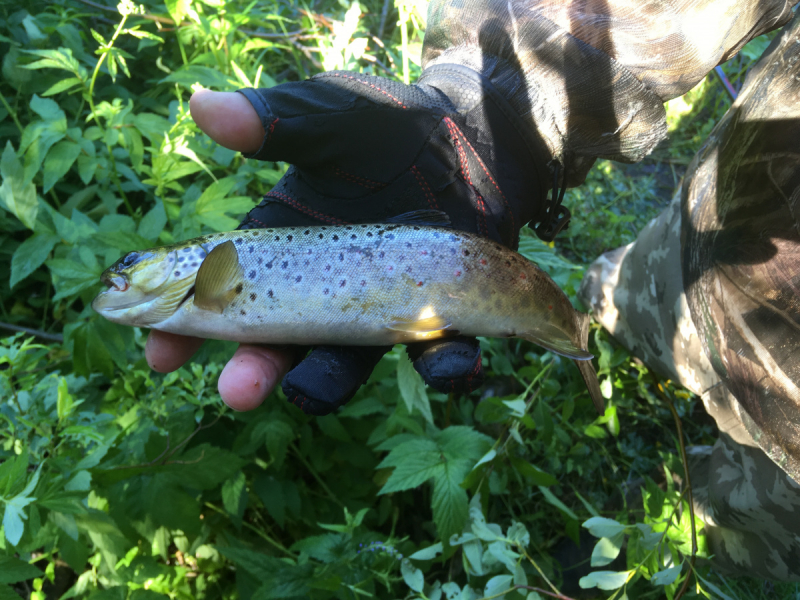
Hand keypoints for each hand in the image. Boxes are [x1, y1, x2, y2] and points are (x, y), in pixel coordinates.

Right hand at [150, 65, 555, 413]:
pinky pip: (437, 352)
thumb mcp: (333, 118)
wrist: (477, 141)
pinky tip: (444, 364)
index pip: (223, 289)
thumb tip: (201, 106)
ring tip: (306, 392)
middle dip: (255, 366)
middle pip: (279, 339)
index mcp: (285, 244)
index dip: (187, 324)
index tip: (158, 353)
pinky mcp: (438, 313)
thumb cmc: (394, 129)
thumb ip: (278, 121)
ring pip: (347, 360)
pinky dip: (442, 364)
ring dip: (325, 382)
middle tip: (236, 390)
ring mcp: (379, 306)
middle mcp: (325, 286)